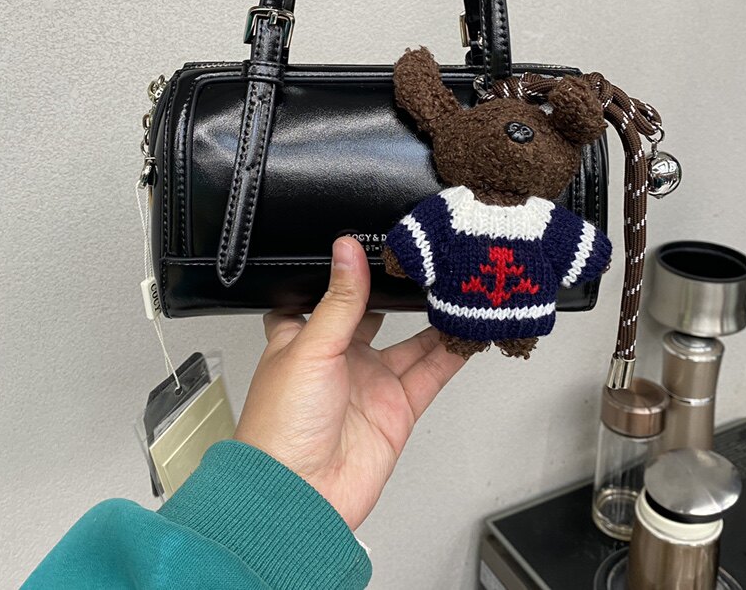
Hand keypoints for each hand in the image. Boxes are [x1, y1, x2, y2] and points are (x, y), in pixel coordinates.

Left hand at [234, 236, 467, 529]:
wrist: (299, 497)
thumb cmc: (279, 428)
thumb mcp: (310, 348)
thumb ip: (339, 300)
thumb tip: (347, 250)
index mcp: (307, 339)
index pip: (330, 298)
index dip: (350, 276)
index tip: (375, 248)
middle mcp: (340, 360)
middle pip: (378, 319)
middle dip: (400, 297)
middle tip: (426, 265)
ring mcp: (371, 385)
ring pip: (412, 345)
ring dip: (433, 322)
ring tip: (456, 290)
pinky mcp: (397, 410)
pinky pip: (431, 375)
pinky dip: (452, 355)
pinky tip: (466, 332)